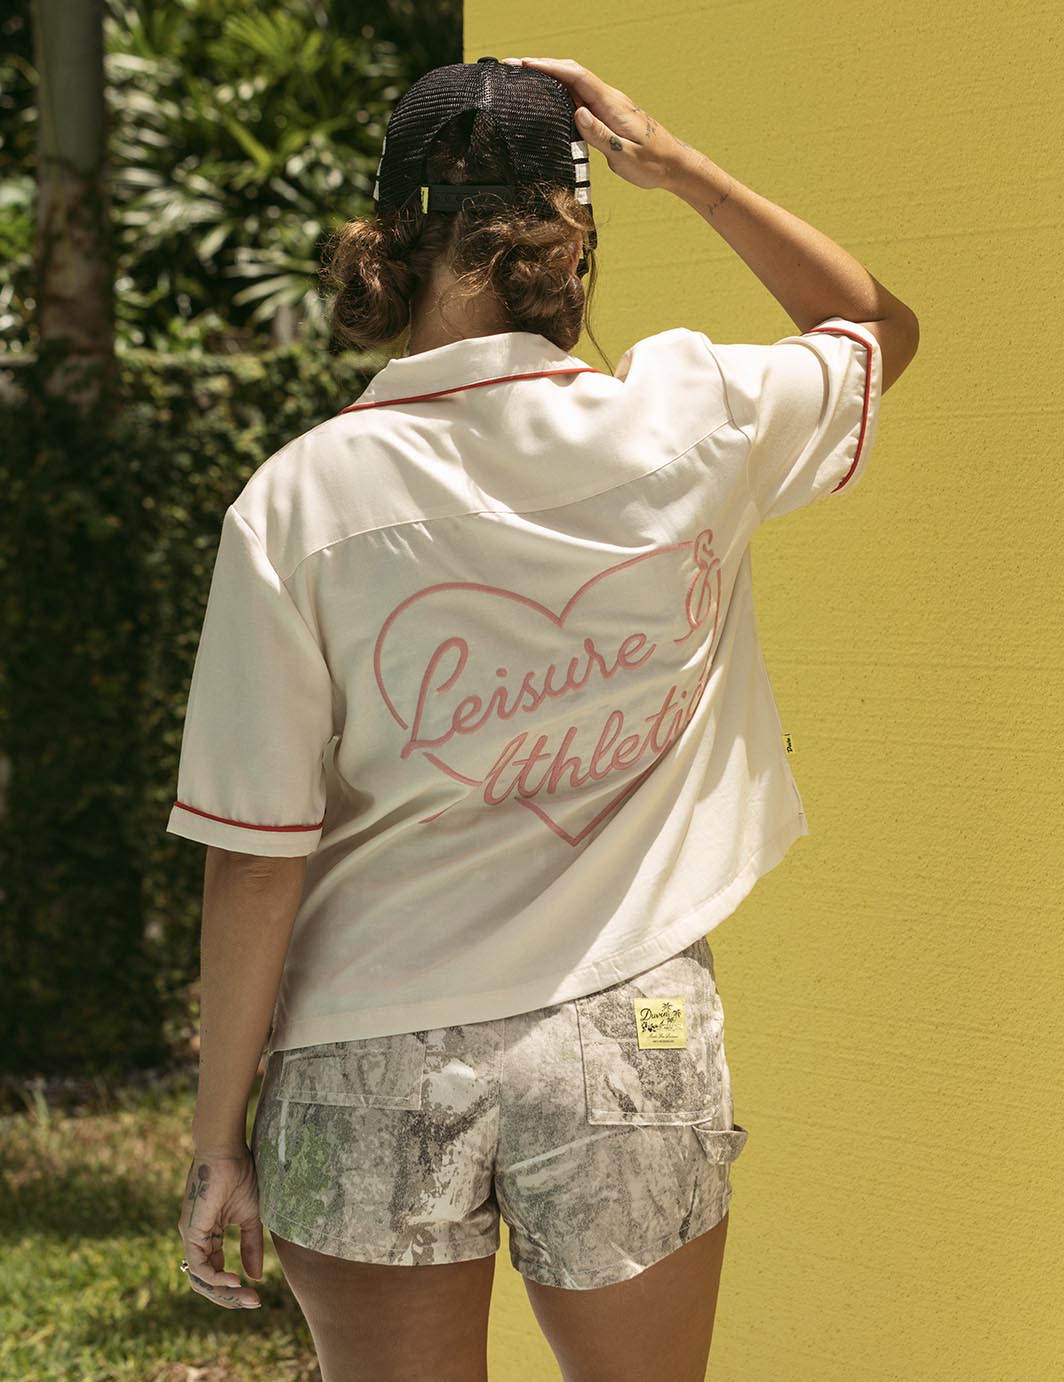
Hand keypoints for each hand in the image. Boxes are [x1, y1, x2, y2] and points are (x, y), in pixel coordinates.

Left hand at [178, 1147, 263, 1308]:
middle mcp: (196, 1239)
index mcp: (208, 1235)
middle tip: (252, 1304)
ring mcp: (191, 1236)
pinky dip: (216, 1278)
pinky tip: (234, 1280)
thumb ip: (251, 1246)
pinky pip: (199, 1265)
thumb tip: (255, 1277)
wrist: (226, 1150)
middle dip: (228, 1297)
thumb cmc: (239, 1174)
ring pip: (200, 1278)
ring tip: (246, 1297)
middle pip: (206, 1281)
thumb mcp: (251, 1216)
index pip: (215, 1271)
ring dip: (223, 1292)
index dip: (234, 1287)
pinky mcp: (191, 1231)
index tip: (256, 1297)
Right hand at [499, 56, 696, 191]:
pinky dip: (560, 93)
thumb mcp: (625, 154)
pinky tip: (547, 98)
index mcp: (611, 104)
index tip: (526, 64)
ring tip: (523, 79)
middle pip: (571, 74)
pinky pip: (579, 99)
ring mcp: (607, 106)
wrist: (673, 165)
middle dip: (543, 67)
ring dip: (549, 79)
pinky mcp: (606, 116)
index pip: (576, 77)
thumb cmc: (652, 163)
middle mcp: (608, 99)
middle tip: (515, 67)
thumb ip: (601, 135)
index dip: (550, 67)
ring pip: (574, 85)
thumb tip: (577, 114)